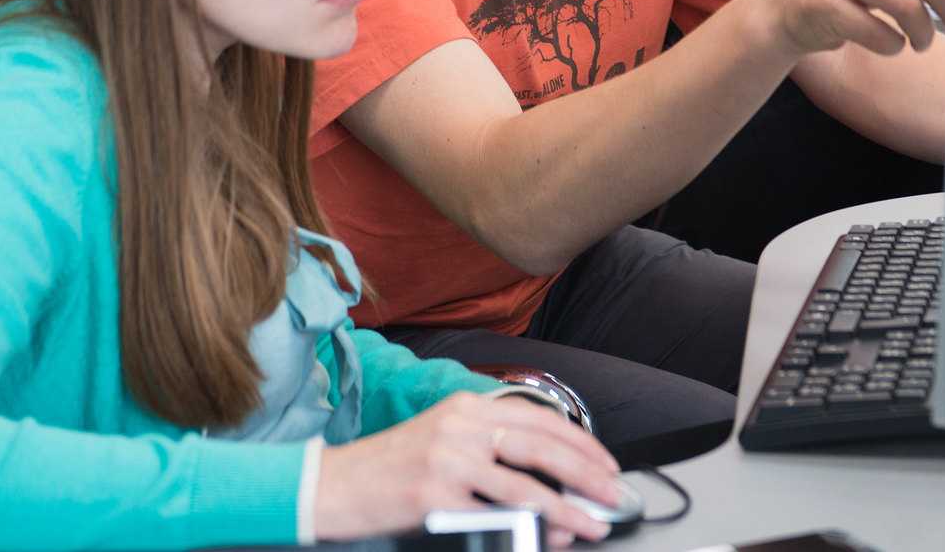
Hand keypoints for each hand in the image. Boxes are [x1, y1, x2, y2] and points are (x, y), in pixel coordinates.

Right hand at [314, 390, 620, 545]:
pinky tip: (548, 536)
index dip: (581, 442)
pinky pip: (494, 513)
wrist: (331, 486)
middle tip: (612, 493)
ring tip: (591, 524)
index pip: (540, 418)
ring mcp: (448, 460)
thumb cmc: (389, 468)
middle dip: (587, 472)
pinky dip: (528, 527)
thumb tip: (546, 481)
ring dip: (568, 508)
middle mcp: (460, 426)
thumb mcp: (442, 441)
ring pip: (526, 483)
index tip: (605, 464)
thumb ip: (489, 451)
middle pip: (542, 445)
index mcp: (466, 407)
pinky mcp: (435, 495)